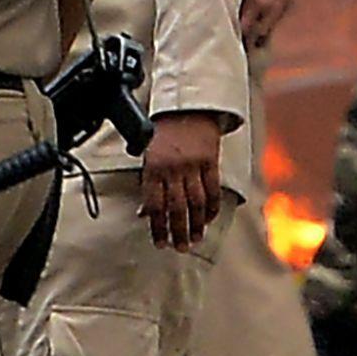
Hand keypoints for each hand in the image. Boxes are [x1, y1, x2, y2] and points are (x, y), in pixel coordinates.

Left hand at [141, 113, 226, 249]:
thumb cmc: (164, 133)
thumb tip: (144, 214)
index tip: (161, 243)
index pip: (155, 206)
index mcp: (153, 168)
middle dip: (178, 231)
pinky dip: (212, 207)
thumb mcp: (148, 157)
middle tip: (181, 248)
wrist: (187, 107)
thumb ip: (148, 184)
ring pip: (195, 202)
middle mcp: (173, 168)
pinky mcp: (211, 161)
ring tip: (195, 239)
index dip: (158, 228)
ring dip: (196, 224)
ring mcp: (193, 165)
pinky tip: (209, 219)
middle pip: (176, 208)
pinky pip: (212, 189)